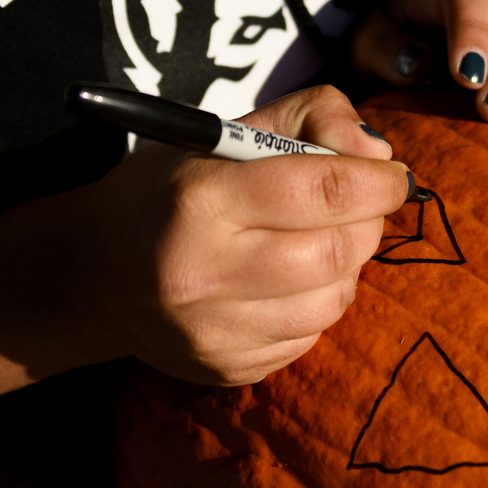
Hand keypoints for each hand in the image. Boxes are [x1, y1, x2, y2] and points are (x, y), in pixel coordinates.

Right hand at [0, 85, 409, 386]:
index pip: (323, 190)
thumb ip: (308, 118)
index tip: (393, 175)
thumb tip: (378, 153)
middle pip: (337, 252)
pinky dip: (316, 304)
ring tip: (317, 242)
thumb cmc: (169, 191)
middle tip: (360, 207)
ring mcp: (213, 332)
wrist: (93, 274)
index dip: (377, 182)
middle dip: (367, 223)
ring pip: (332, 301)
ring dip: (346, 266)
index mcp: (201, 199)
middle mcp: (203, 271)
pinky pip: (308, 337)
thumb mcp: (224, 132)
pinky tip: (286, 282)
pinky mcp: (225, 369)